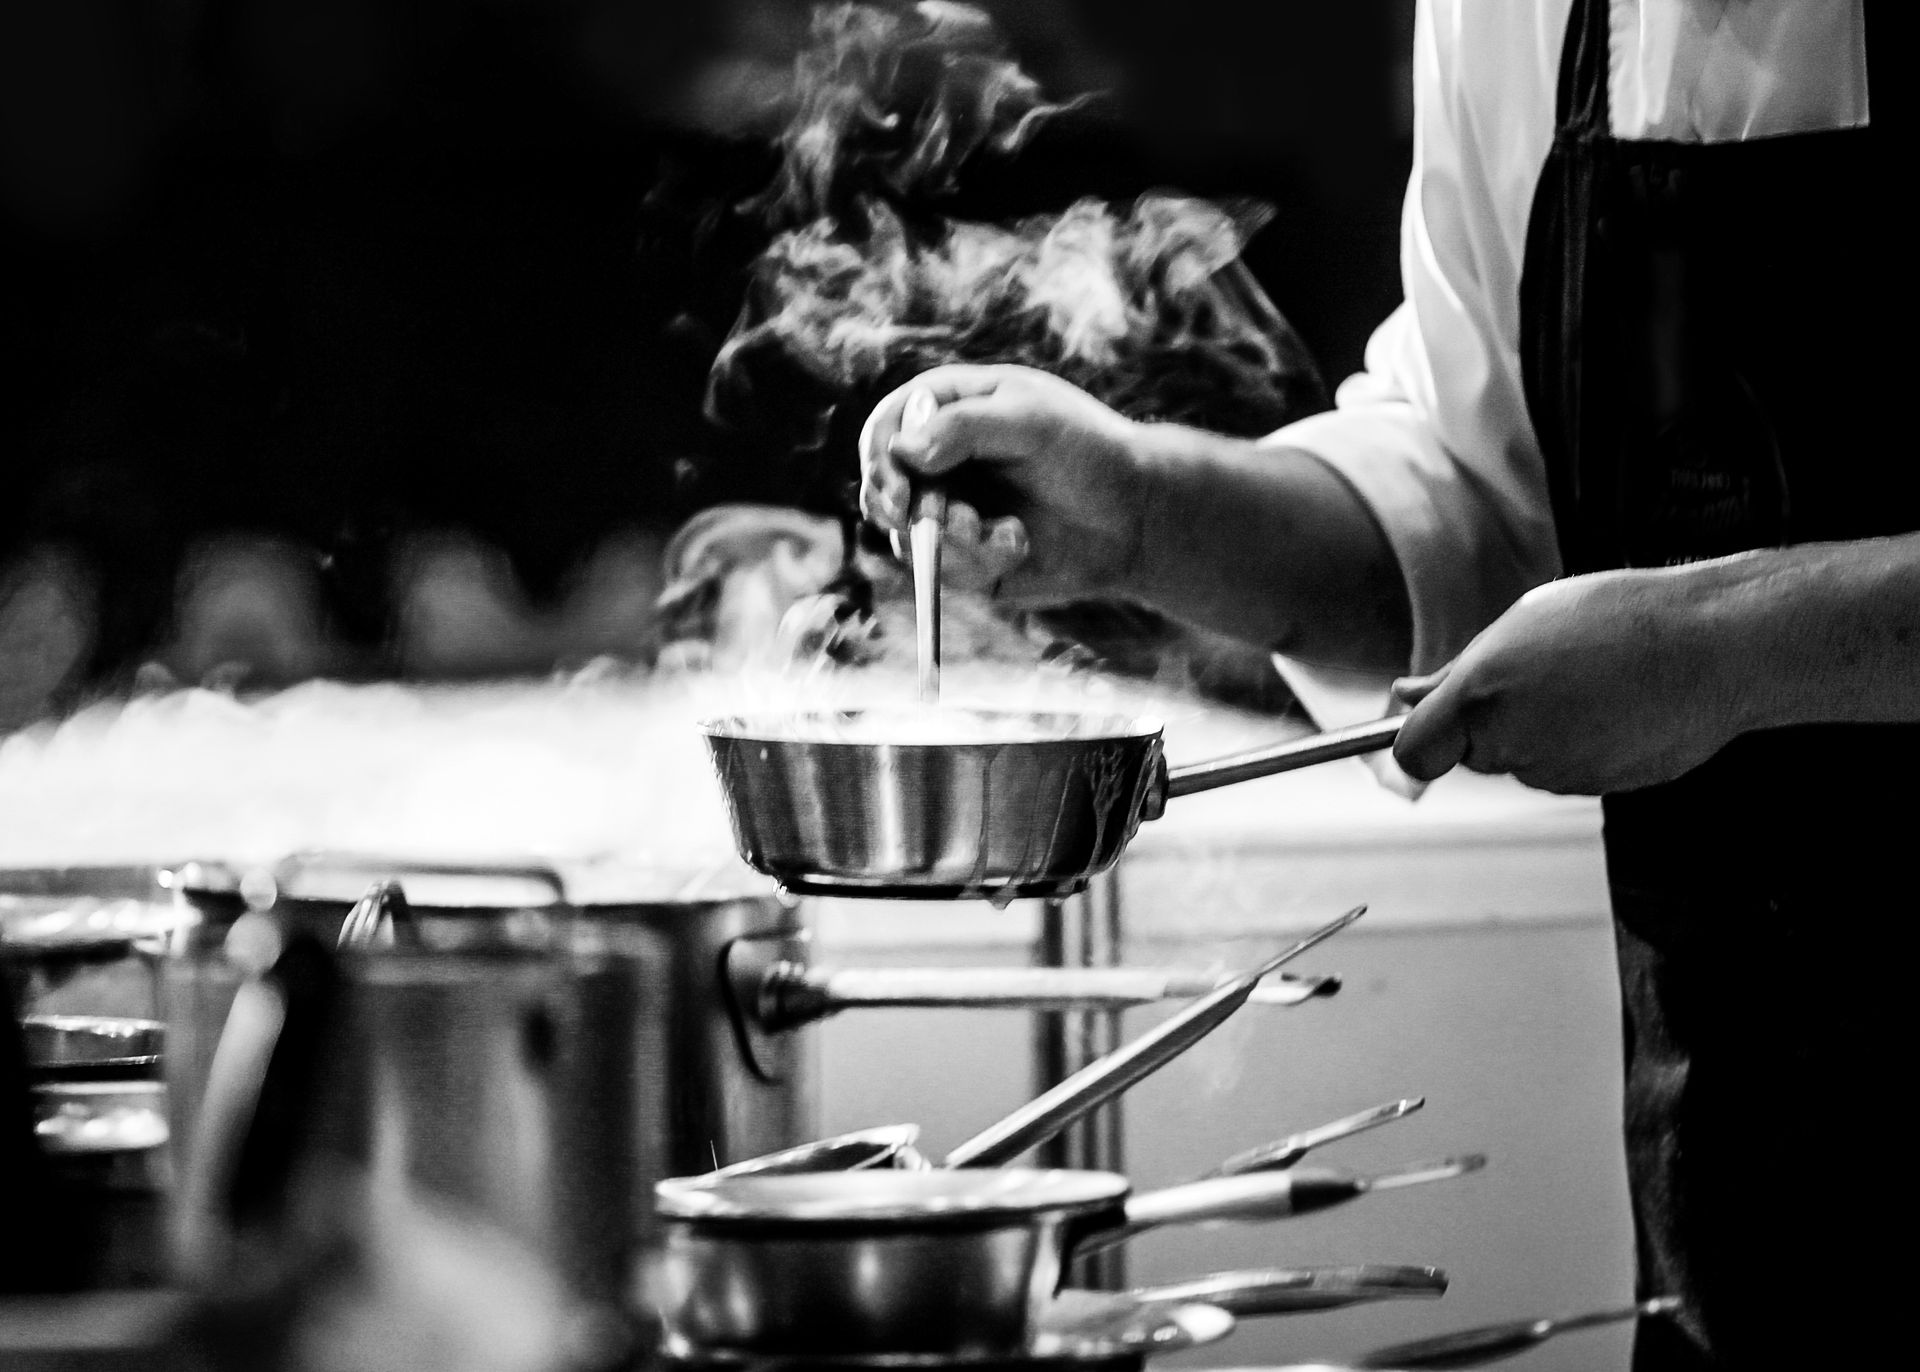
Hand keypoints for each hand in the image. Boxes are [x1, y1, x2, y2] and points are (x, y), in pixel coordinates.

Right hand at [858, 364, 1148, 602]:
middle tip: (953, 520)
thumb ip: (964, 427)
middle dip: (909, 510)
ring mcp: (950, 509)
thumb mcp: (1030, 421)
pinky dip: (979, 561)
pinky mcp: (965, 558)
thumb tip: (903, 451)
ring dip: (950, 540)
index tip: (899, 494)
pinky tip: (1018, 543)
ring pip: (907, 536)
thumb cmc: (1088, 451)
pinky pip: (944, 571)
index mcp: (948, 409)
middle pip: (883, 487)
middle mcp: (940, 460)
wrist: (1135, 516)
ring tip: (999, 532)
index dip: (880, 461)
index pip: (887, 429)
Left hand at [1390, 569, 1744, 794]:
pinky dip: (1580, 744)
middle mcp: (1512, 742)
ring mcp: (1557, 773)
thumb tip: (1405, 696)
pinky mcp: (1598, 788)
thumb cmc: (1617, 619)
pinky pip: (1568, 769)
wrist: (1714, 647)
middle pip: (1473, 753)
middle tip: (1539, 670)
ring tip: (1589, 680)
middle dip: (1490, 721)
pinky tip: (1615, 706)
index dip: (1419, 736)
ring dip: (1539, 730)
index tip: (1430, 719)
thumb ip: (1456, 674)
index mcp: (1482, 693)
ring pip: (1524, 761)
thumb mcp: (1522, 624)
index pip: (1414, 751)